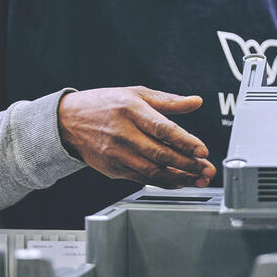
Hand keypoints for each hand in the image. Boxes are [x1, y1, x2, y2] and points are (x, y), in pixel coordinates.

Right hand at [57, 86, 216, 187]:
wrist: (69, 121)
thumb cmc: (106, 104)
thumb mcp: (137, 94)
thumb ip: (169, 101)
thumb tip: (196, 101)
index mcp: (131, 111)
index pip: (163, 129)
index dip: (185, 142)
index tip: (202, 150)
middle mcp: (123, 134)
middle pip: (161, 154)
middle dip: (188, 165)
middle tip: (207, 170)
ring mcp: (116, 154)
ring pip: (152, 172)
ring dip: (179, 178)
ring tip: (197, 179)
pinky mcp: (112, 169)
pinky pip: (142, 179)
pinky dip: (162, 182)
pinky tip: (177, 181)